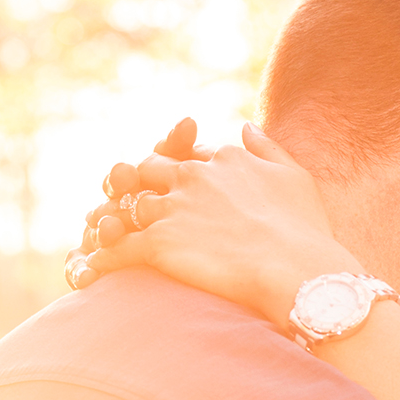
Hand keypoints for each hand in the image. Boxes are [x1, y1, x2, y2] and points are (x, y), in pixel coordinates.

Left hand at [64, 124, 357, 324]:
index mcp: (222, 159)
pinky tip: (93, 273)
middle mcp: (192, 176)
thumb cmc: (306, 232)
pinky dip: (101, 260)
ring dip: (111, 222)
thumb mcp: (294, 177)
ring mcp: (172, 209)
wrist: (300, 272)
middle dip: (134, 187)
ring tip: (101, 240)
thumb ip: (266, 148)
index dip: (174, 172)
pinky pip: (117, 249)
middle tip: (127, 209)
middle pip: (146, 171)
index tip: (174, 192)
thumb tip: (246, 126)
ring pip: (125, 208)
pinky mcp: (158, 243)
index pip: (185, 157)